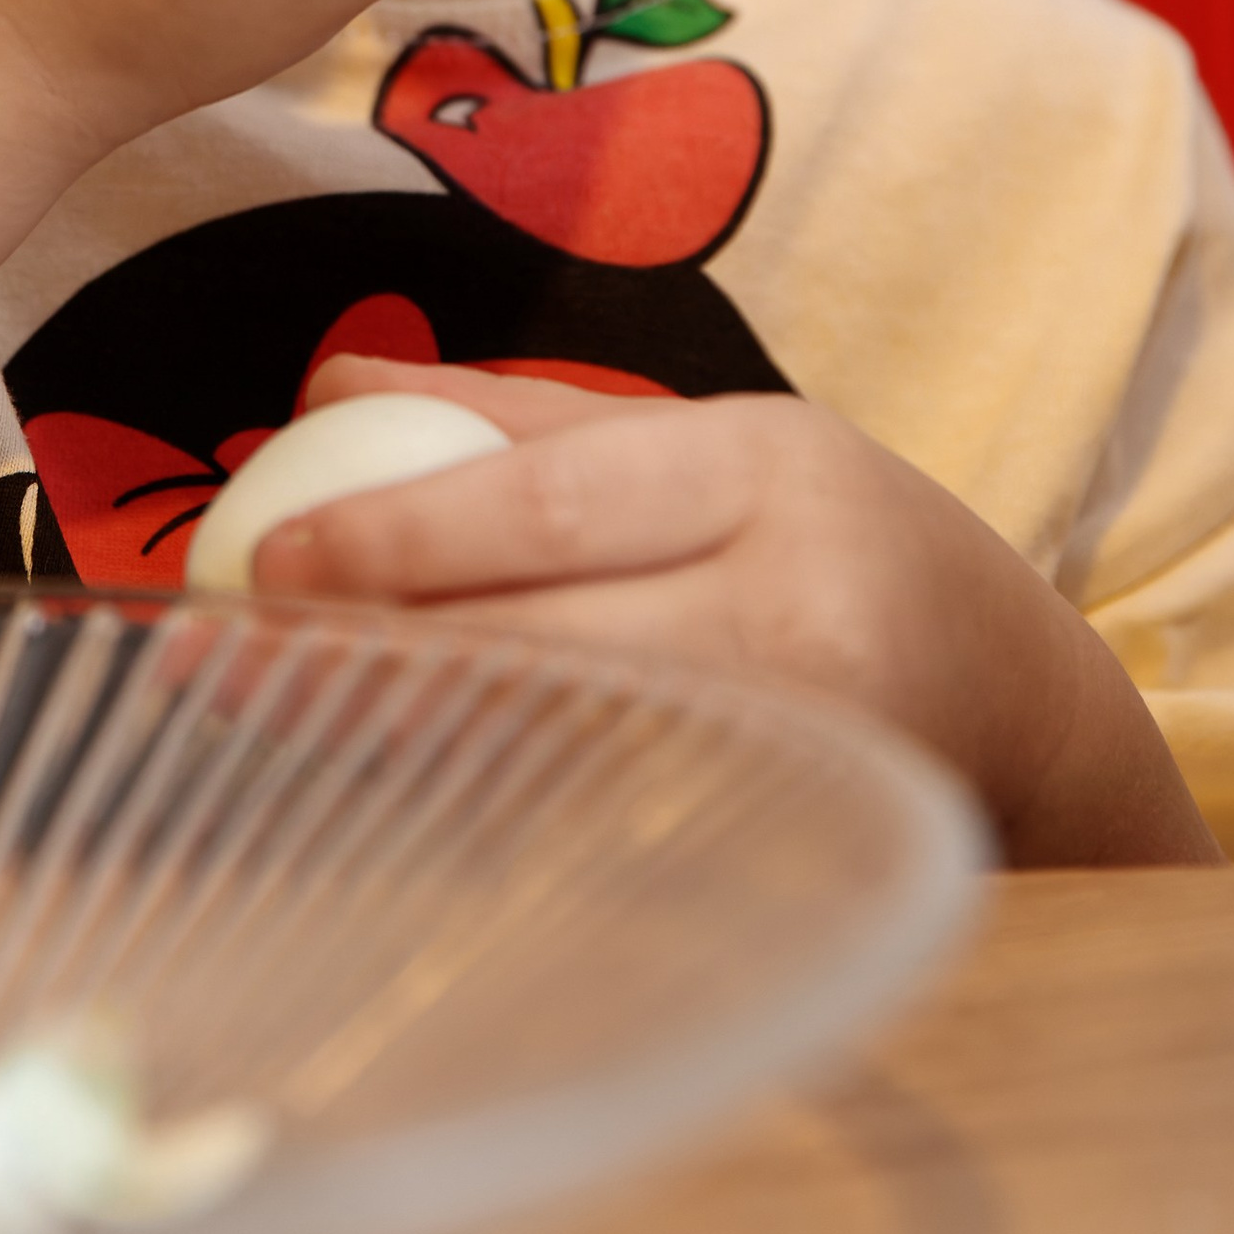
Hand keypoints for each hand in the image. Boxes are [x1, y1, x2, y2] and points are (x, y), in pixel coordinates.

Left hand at [252, 359, 1222, 867]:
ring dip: (394, 737)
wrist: (1015, 696)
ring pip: (555, 745)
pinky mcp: (783, 847)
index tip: (269, 557)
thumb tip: (322, 386)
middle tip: (218, 659)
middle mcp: (793, 611)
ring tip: (260, 717)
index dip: (403, 532)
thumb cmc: (830, 540)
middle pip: (545, 635)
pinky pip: (594, 825)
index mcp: (766, 471)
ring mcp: (797, 748)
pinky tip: (371, 785)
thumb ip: (515, 416)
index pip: (557, 502)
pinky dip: (474, 802)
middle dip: (365, 650)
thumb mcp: (704, 439)